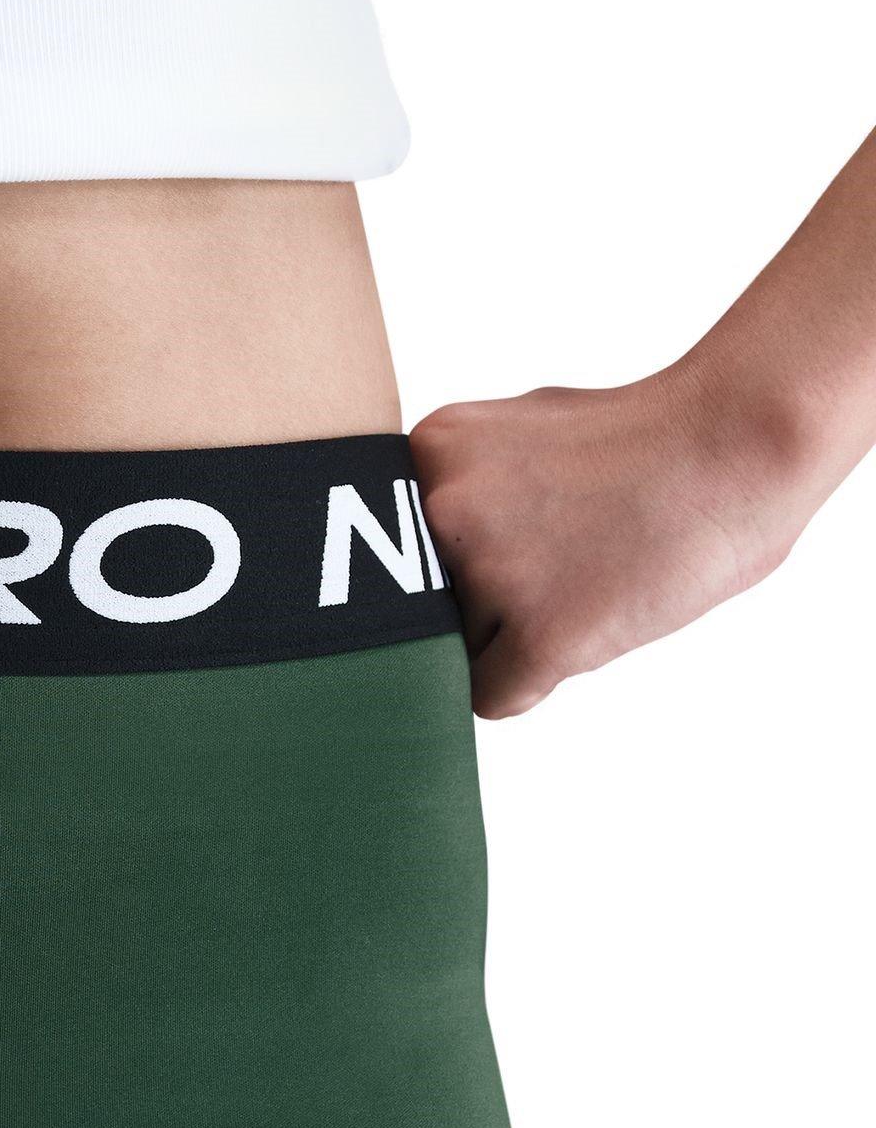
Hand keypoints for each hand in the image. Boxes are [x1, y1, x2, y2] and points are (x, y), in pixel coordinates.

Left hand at [409, 363, 808, 717]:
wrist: (740, 443)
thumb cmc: (639, 439)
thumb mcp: (514, 429)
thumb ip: (448, 488)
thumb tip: (393, 556)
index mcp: (429, 453)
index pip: (388, 556)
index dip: (438, 566)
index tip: (488, 550)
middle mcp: (442, 511)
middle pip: (411, 611)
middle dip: (465, 606)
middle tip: (544, 567)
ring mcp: (490, 574)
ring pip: (452, 654)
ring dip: (508, 635)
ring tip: (581, 578)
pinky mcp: (543, 634)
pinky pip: (493, 697)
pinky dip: (533, 678)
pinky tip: (586, 620)